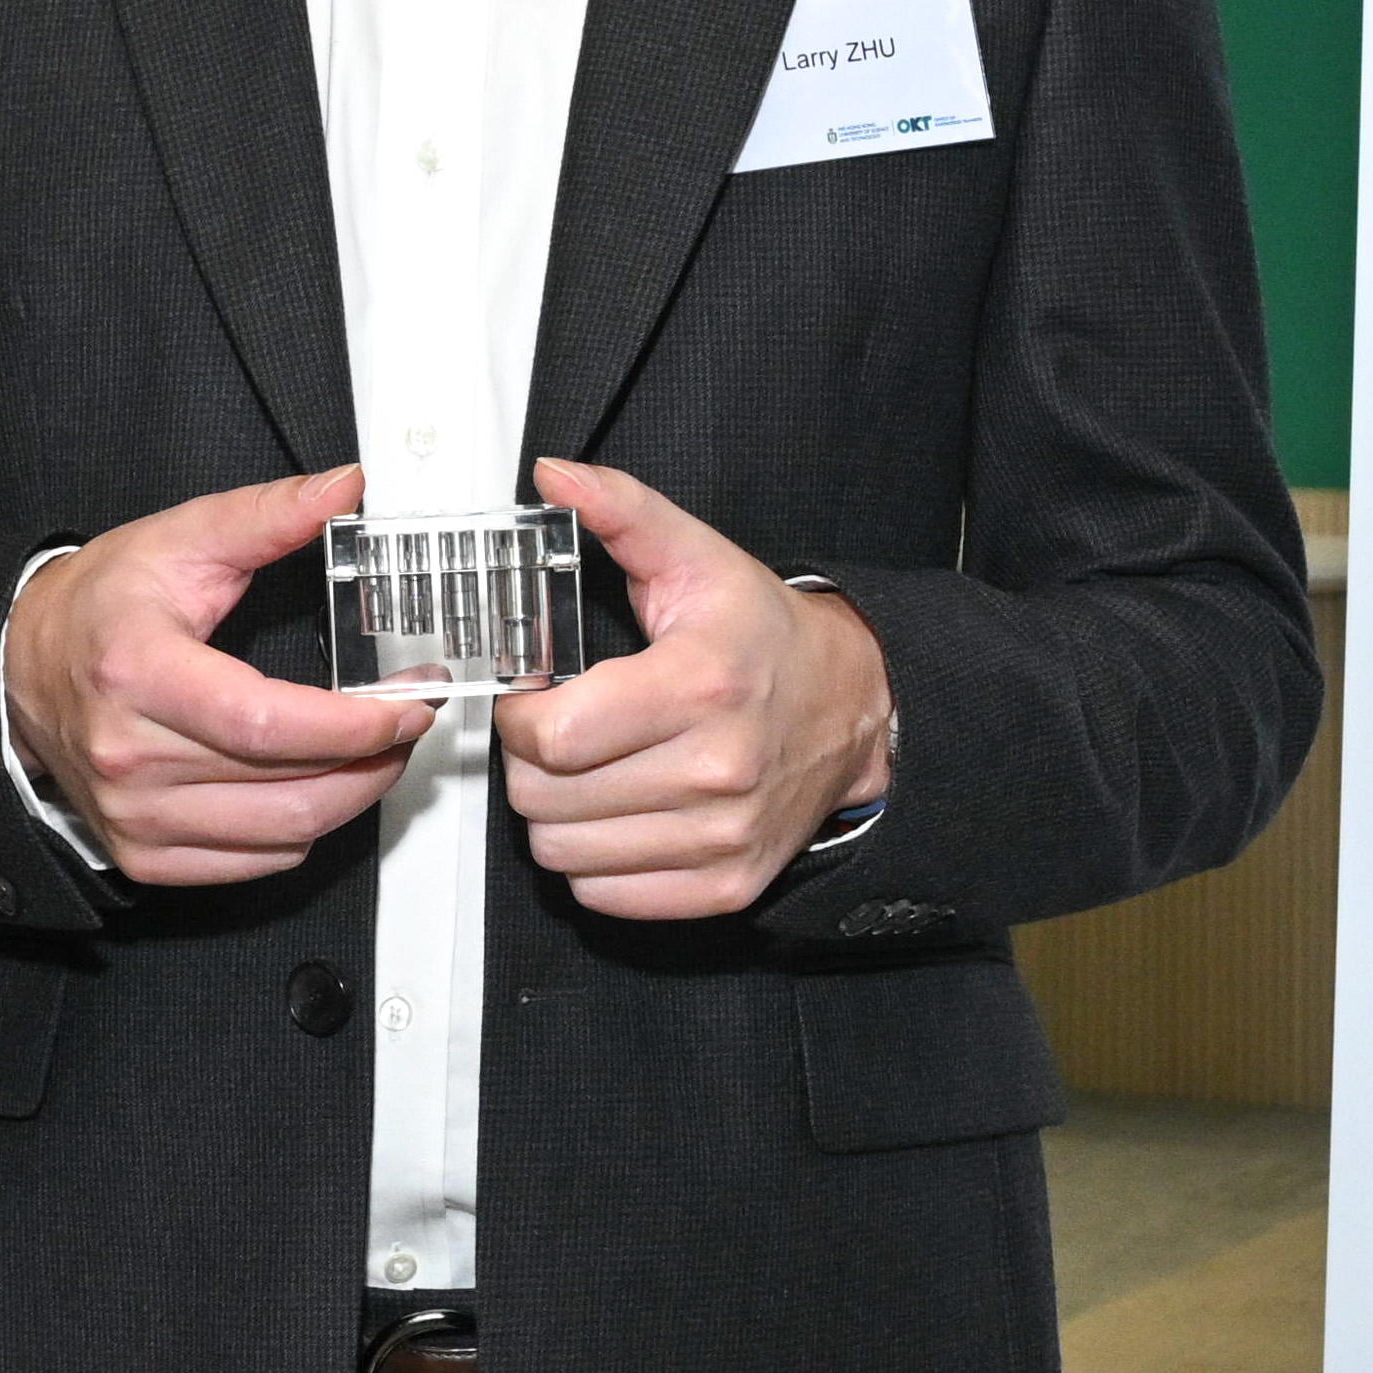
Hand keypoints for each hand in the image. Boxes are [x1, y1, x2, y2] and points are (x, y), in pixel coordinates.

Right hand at [4, 463, 431, 884]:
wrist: (20, 668)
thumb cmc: (98, 607)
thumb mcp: (178, 540)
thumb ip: (266, 515)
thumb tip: (343, 488)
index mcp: (137, 672)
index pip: (265, 723)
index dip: (353, 725)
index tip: (407, 705)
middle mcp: (130, 757)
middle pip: (289, 789)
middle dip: (374, 759)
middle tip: (408, 722)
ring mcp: (135, 817)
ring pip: (284, 834)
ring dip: (352, 797)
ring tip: (375, 752)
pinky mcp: (144, 854)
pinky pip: (258, 862)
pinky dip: (302, 829)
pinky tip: (315, 786)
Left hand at [493, 460, 893, 921]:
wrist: (853, 706)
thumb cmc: (763, 638)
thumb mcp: (697, 561)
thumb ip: (622, 513)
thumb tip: (557, 477)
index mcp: (700, 685)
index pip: (555, 736)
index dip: (519, 717)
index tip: (534, 697)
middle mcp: (716, 769)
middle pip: (546, 797)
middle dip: (531, 762)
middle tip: (560, 732)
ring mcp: (723, 836)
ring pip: (562, 853)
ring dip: (555, 814)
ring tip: (587, 772)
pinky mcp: (725, 884)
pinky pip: (604, 895)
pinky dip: (593, 862)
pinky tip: (617, 814)